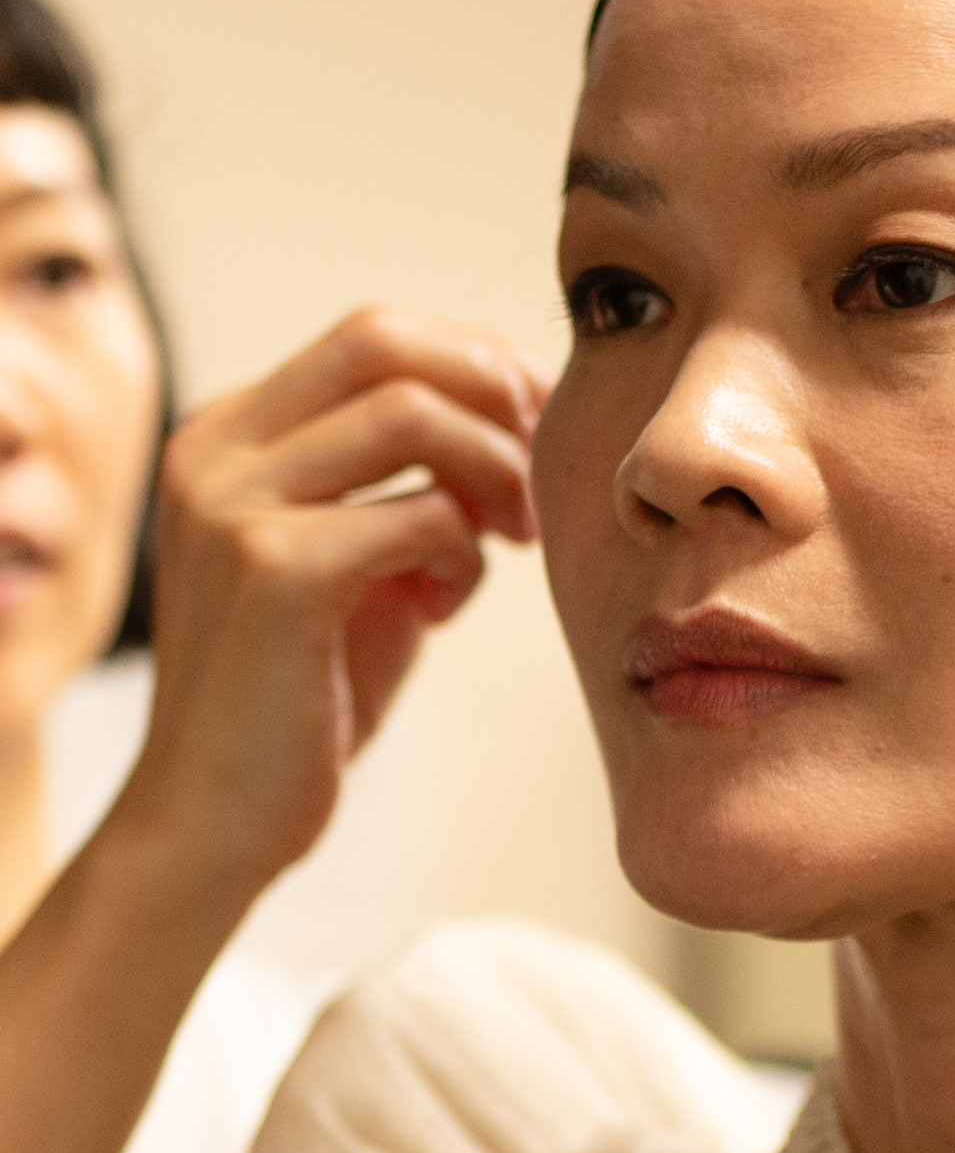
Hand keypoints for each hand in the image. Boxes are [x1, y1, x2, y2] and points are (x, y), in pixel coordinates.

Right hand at [116, 306, 544, 904]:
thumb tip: (510, 426)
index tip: (535, 425)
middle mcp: (217, 450)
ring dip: (493, 472)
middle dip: (491, 396)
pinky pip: (421, 516)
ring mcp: (235, 504)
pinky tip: (443, 608)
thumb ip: (404, 491)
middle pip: (385, 343)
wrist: (218, 816)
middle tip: (539, 479)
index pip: (370, 336)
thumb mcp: (353, 568)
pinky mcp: (276, 572)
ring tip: (512, 541)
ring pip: (412, 416)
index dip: (474, 364)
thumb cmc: (302, 697)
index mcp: (229, 436)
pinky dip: (463, 556)